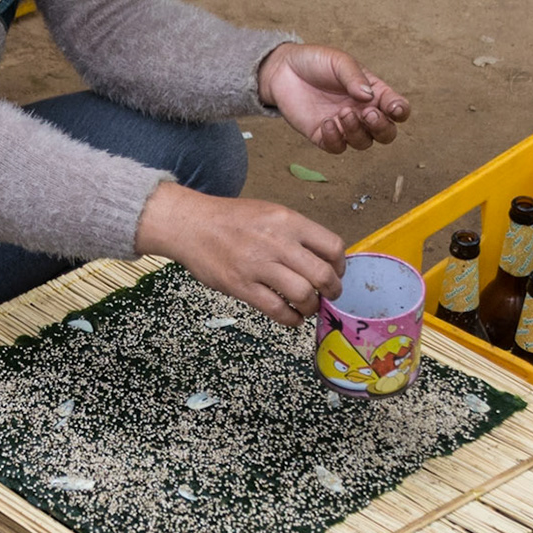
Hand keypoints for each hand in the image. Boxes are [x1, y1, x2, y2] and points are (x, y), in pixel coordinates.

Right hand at [135, 183, 344, 325]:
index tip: (335, 273)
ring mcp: (258, 265)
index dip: (340, 266)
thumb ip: (296, 233)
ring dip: (312, 306)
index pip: (332, 246)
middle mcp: (277, 242)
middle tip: (328, 295)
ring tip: (308, 307)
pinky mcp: (241, 286)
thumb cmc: (231, 219)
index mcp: (288, 221)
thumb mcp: (270, 213)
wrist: (191, 225)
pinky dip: (291, 319)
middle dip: (332, 291)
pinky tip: (292, 317)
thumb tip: (323, 259)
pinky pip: (276, 310)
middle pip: (322, 274)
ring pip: (303, 295)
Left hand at [257, 44, 409, 153]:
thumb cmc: (315, 62)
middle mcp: (361, 112)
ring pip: (363, 143)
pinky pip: (337, 147)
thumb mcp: (338, 62)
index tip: (392, 108)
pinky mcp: (323, 136)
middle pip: (385, 133)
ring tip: (342, 113)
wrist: (283, 70)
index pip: (396, 108)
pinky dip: (335, 139)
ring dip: (357, 132)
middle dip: (382, 128)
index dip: (400, 111)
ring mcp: (343, 126)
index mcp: (373, 93)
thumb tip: (369, 96)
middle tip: (367, 114)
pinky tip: (326, 122)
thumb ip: (354, 77)